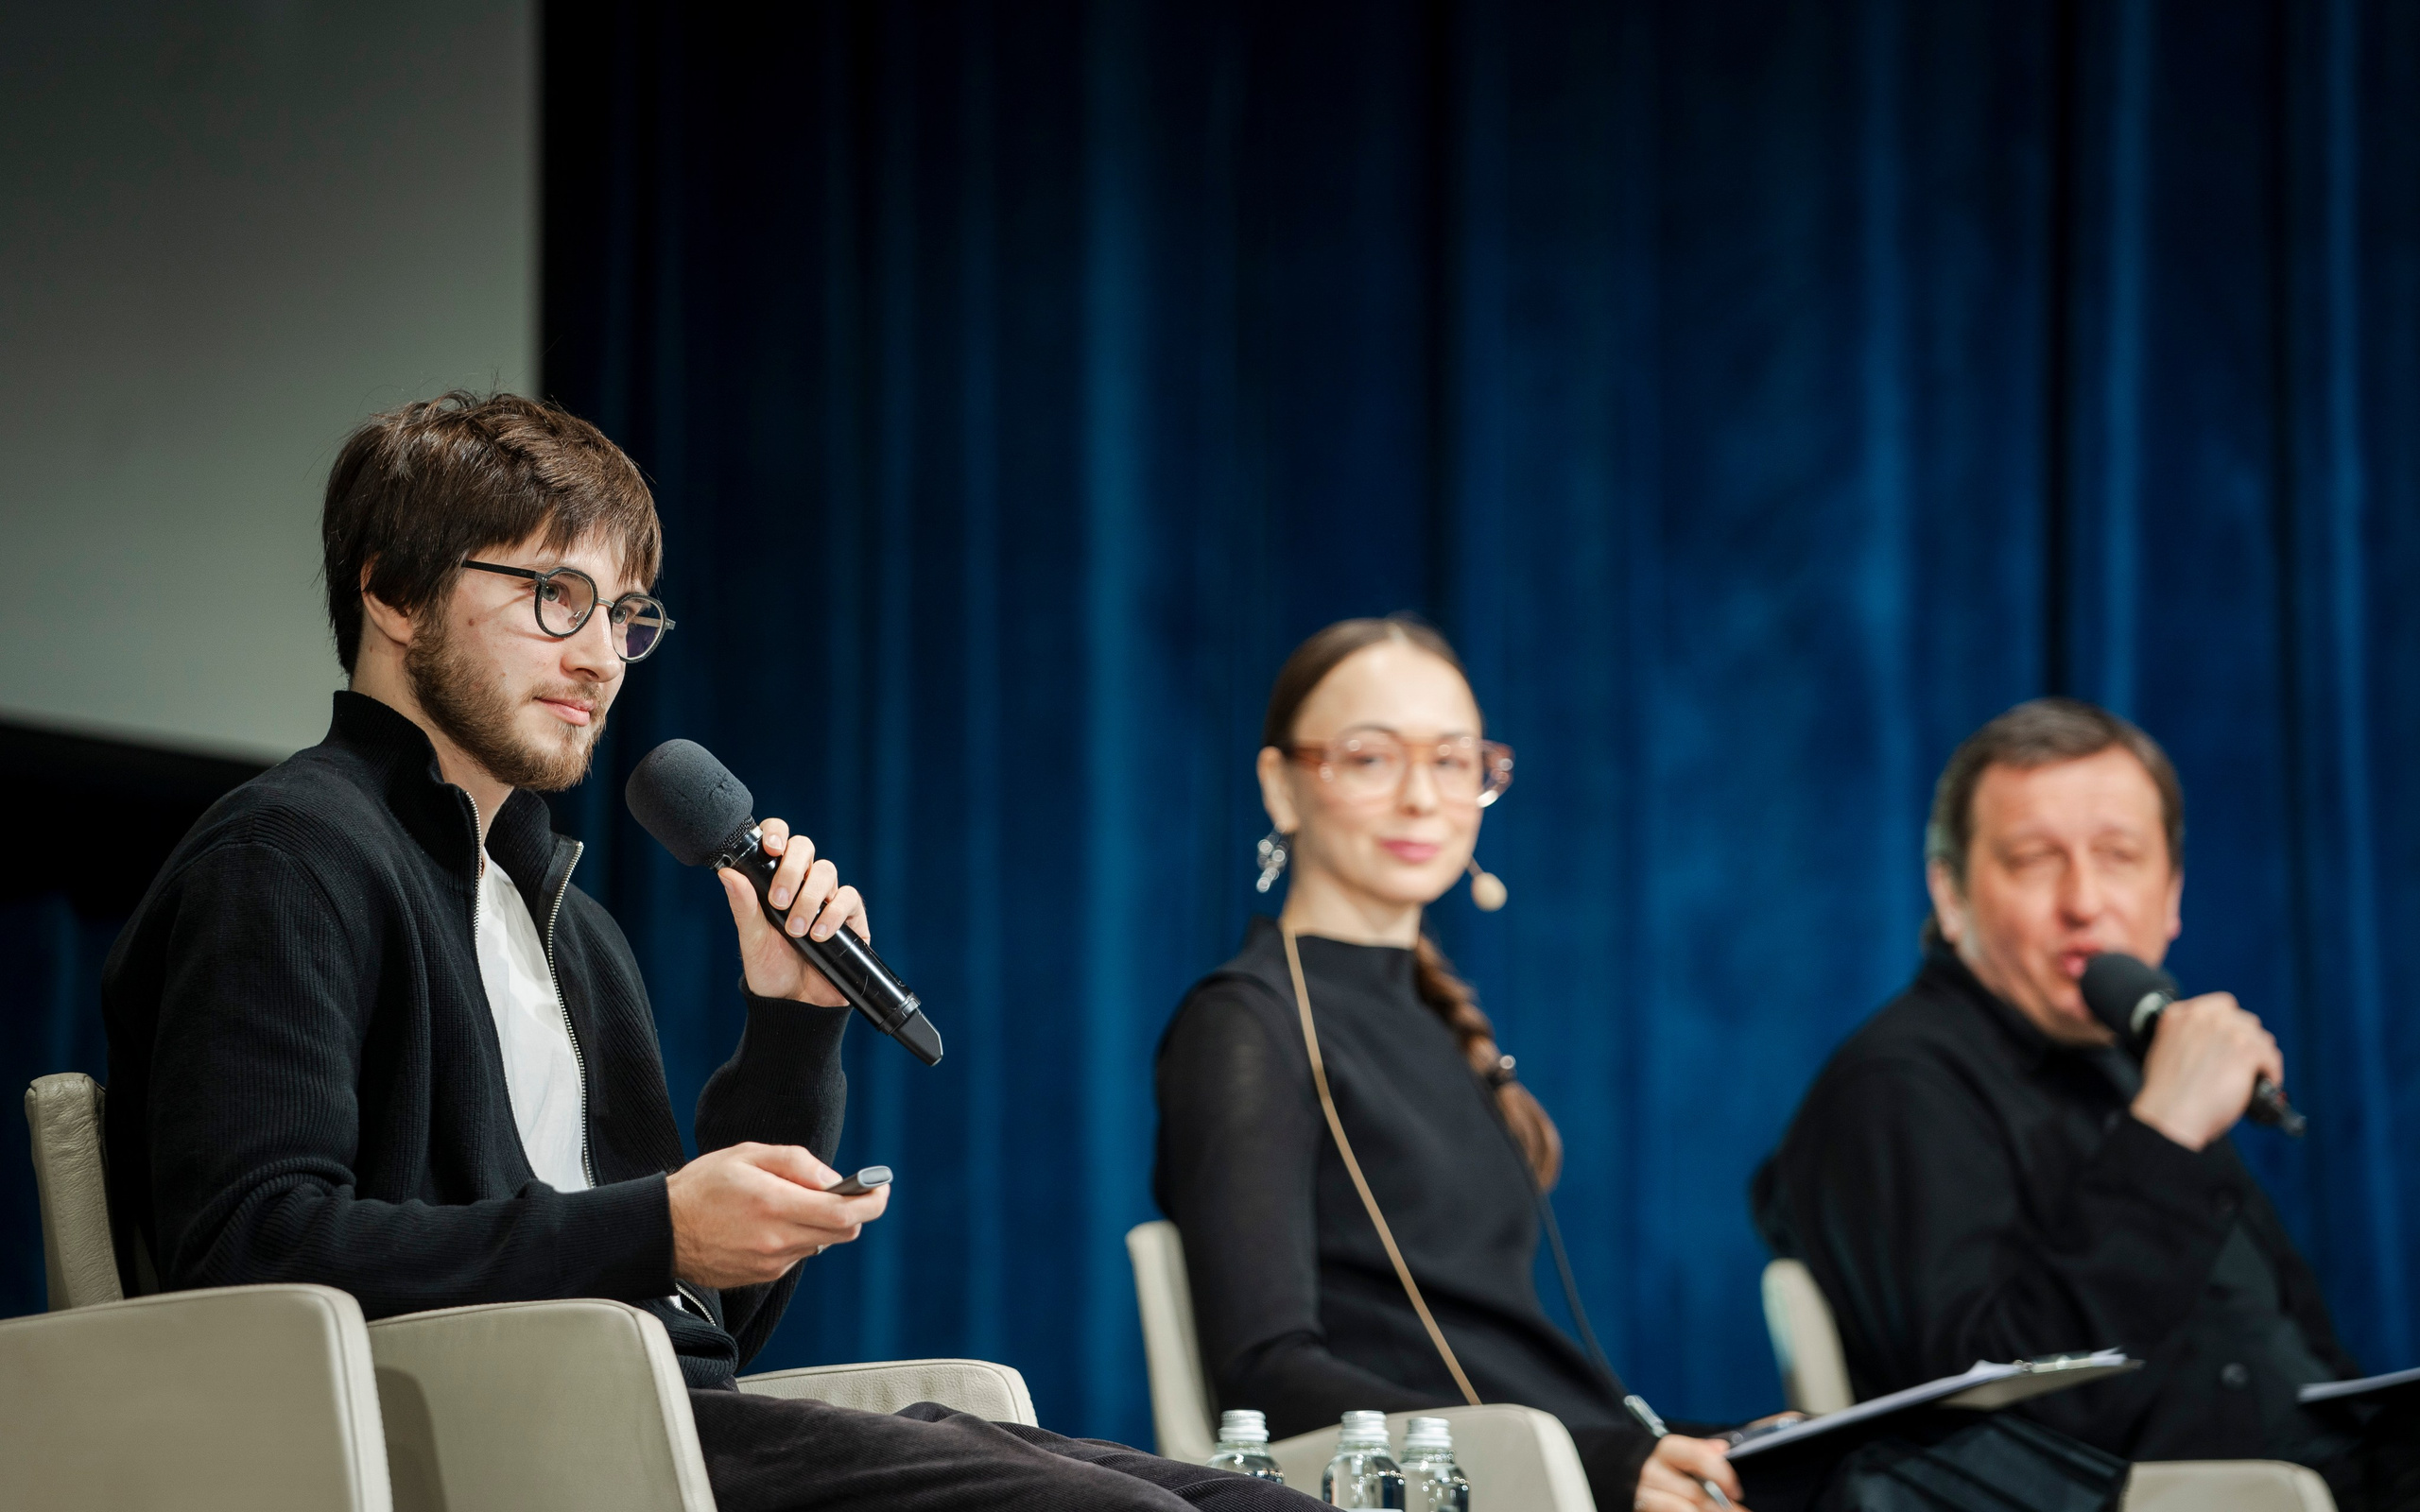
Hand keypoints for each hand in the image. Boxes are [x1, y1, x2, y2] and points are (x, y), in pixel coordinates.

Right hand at [666, 1142, 889, 1288]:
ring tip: (789, 1201)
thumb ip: (797, 1163)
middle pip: (843, 1232)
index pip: (845, 1213)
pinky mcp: (763, 1275)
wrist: (661, 1231)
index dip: (873, 1201)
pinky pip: (797, 1254)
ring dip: (820, 1222)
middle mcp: (777, 1240)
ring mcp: (771, 1263)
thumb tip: (834, 1179)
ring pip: (821, 1242)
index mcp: (775, 1205)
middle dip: (853, 1210)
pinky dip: (797, 1236)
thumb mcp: (748, 1156)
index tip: (881, 1188)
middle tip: (847, 1191)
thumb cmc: (703, 1187)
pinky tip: (769, 1222)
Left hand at [717, 818, 869, 1003]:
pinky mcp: (850, 918)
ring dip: (810, 898)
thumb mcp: (751, 939)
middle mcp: (803, 884)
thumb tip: (726, 872)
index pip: (779, 842)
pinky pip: (849, 898)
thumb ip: (743, 906)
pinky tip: (819, 935)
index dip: (777, 833)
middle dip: (791, 870)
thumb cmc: (769, 971)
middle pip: (805, 848)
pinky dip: (834, 913)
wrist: (795, 1006)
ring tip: (797, 930)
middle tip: (778, 902)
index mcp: (776, 881)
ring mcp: (828, 899)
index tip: (770, 848)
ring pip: (826, 871)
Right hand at [1635, 1435, 1745, 1511]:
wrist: (1610, 1479)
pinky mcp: (1638, 1508)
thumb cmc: (1650, 1468)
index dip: (1721, 1474)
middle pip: (1694, 1491)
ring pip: (1682, 1509)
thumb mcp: (1670, 1455)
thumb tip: (1722, 1448)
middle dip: (1721, 1506)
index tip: (1736, 1491)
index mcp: (1662, 1451)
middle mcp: (1650, 1471)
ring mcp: (1642, 1495)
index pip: (1697, 1456)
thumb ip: (1696, 1452)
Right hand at [2129, 991, 2282, 1150]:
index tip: (2233, 1041)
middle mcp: (2204, 1017)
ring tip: (2257, 1075)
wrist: (2171, 1114)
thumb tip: (2207, 1045)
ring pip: (2262, 1039)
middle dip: (2248, 1042)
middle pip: (2245, 1021)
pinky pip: (2271, 1057)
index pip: (2222, 1006)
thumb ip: (2185, 1037)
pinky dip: (2272, 1073)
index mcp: (2180, 1015)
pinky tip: (2265, 1084)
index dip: (2231, 1026)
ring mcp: (2227, 1032)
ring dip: (2262, 1057)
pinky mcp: (2246, 1051)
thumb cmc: (2165, 1094)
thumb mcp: (2163, 1052)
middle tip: (2245, 1062)